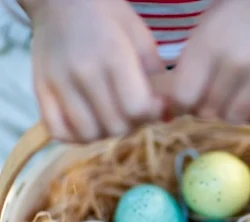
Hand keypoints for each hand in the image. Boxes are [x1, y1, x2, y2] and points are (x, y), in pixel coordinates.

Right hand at [21, 0, 163, 141]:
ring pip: (88, 134)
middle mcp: (84, 72)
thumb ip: (157, 78)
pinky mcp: (40, 90)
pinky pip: (59, 132)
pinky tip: (87, 122)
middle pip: (115, 127)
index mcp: (114, 56)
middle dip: (130, 125)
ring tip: (109, 116)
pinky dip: (76, 135)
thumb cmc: (108, 17)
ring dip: (105, 132)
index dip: (150, 115)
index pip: (136, 109)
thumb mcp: (141, 39)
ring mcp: (58, 82)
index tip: (152, 107)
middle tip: (130, 111)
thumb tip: (168, 115)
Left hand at [170, 0, 249, 124]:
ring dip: (234, 115)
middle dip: (209, 111)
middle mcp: (236, 59)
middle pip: (210, 112)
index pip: (183, 97)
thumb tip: (178, 105)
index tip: (189, 106)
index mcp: (208, 44)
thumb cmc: (240, 11)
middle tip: (216, 101)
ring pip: (237, 118)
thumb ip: (192, 66)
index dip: (182, 107)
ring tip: (237, 103)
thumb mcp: (206, 30)